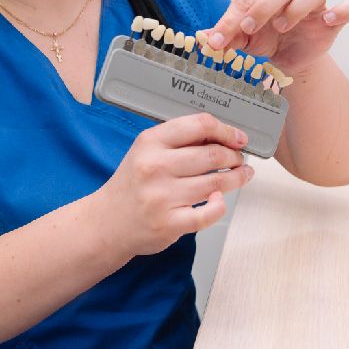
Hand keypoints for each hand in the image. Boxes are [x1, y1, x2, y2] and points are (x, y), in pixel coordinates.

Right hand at [99, 113, 253, 256]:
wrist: (107, 223)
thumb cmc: (133, 184)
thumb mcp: (147, 151)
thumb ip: (180, 141)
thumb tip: (223, 137)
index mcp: (150, 142)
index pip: (199, 125)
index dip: (226, 130)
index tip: (238, 137)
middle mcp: (155, 167)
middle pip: (213, 154)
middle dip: (234, 156)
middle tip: (239, 159)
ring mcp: (162, 197)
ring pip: (216, 182)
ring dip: (236, 178)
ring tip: (241, 175)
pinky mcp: (169, 223)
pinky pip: (208, 213)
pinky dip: (220, 206)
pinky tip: (220, 199)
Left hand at [204, 0, 348, 76]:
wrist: (289, 59)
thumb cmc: (267, 40)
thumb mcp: (243, 41)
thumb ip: (226, 37)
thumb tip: (206, 39)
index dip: (232, 17)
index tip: (221, 37)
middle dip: (263, 6)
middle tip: (250, 28)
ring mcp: (314, 3)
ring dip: (297, 7)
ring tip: (282, 27)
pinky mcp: (333, 19)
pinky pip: (347, 7)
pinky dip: (341, 10)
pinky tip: (328, 19)